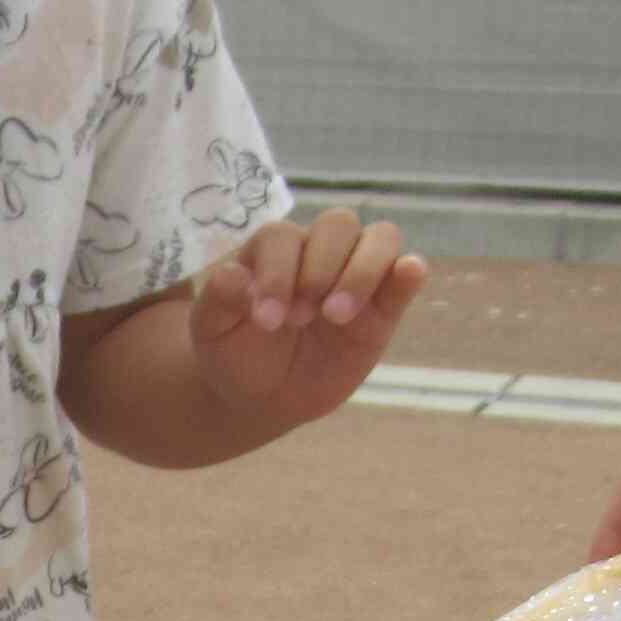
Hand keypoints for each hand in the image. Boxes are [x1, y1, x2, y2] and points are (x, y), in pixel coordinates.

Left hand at [187, 207, 427, 435]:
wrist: (262, 396)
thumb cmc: (235, 353)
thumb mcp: (211, 332)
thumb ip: (217, 301)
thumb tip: (231, 274)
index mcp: (273, 250)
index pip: (283, 236)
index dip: (276, 273)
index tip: (266, 320)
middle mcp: (318, 252)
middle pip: (338, 224)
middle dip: (320, 269)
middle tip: (299, 318)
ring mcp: (355, 275)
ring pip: (380, 238)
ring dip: (362, 270)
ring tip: (336, 316)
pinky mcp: (383, 308)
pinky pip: (405, 276)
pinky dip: (409, 271)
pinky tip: (407, 273)